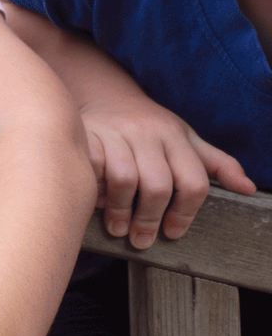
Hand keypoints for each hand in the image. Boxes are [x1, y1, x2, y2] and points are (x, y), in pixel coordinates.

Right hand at [82, 95, 255, 248]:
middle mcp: (148, 132)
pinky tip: (97, 202)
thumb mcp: (187, 140)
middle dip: (150, 219)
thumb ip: (217, 164)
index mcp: (176, 136)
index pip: (192, 181)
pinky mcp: (88, 134)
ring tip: (118, 228)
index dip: (185, 214)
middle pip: (158, 185)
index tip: (172, 232)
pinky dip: (96, 190)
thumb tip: (248, 189)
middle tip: (142, 239)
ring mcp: (116, 132)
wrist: (108, 96)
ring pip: (124, 179)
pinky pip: (95, 169)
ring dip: (121, 210)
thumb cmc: (152, 127)